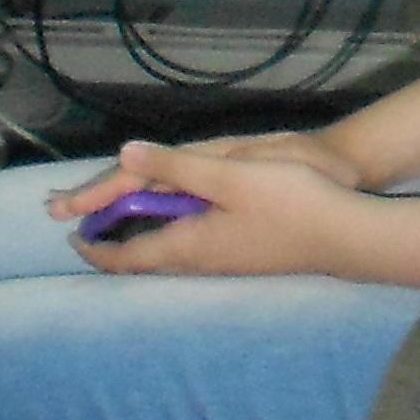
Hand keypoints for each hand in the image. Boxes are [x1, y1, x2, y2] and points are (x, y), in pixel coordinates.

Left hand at [53, 139, 368, 278]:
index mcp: (187, 245)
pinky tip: (180, 223)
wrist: (347, 236)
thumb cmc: (289, 203)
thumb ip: (176, 166)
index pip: (126, 256)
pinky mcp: (245, 259)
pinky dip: (167, 238)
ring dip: (140, 242)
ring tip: (126, 222)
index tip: (72, 232)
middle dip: (112, 244)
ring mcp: (225, 265)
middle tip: (90, 224)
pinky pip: (189, 253)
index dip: (95, 246)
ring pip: (168, 258)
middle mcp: (200, 263)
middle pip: (144, 262)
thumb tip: (126, 154)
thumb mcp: (229, 174)